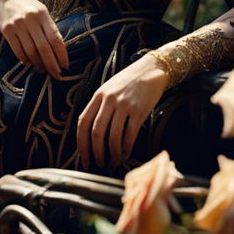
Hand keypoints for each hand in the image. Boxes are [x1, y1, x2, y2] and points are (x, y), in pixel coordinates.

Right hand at [0, 0, 68, 79]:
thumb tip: (58, 52)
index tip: (65, 66)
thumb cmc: (27, 5)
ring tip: (42, 70)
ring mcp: (17, 25)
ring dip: (38, 64)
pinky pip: (17, 50)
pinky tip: (29, 63)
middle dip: (52, 64)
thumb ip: (49, 28)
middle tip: (56, 75)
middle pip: (44, 48)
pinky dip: (25, 59)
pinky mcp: (6, 30)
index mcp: (42, 14)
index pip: (55, 38)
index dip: (61, 55)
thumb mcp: (41, 11)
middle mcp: (30, 19)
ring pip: (30, 51)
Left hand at [76, 54, 168, 168]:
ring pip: (113, 136)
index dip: (82, 143)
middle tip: (98, 164)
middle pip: (96, 132)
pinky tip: (125, 155)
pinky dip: (126, 148)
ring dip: (112, 153)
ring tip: (113, 162)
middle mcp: (109, 100)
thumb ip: (99, 106)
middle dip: (96, 152)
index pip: (83, 122)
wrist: (151, 70)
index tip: (84, 158)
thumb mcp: (108, 89)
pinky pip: (130, 134)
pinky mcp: (139, 110)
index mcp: (98, 95)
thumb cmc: (129, 82)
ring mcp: (124, 105)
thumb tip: (91, 134)